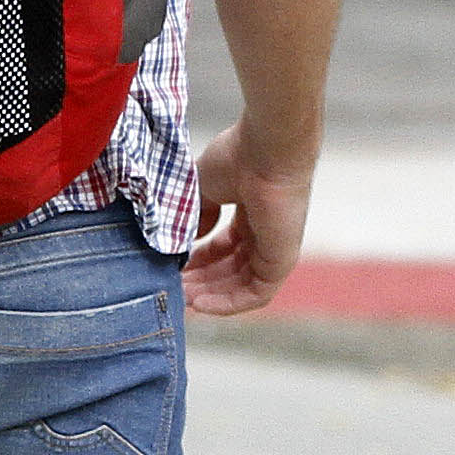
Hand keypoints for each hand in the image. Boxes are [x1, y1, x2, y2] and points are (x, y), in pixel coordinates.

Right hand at [183, 122, 310, 318]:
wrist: (265, 151)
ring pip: (240, 285)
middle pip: (230, 269)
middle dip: (199, 281)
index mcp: (250, 214)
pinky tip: (200, 304)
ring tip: (181, 299)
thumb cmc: (237, 157)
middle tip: (172, 289)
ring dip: (210, 296)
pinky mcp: (282, 261)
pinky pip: (255, 294)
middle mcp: (264, 232)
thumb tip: (189, 240)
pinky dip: (228, 303)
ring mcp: (274, 248)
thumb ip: (196, 216)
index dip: (197, 261)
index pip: (224, 248)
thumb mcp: (203, 189)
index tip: (172, 267)